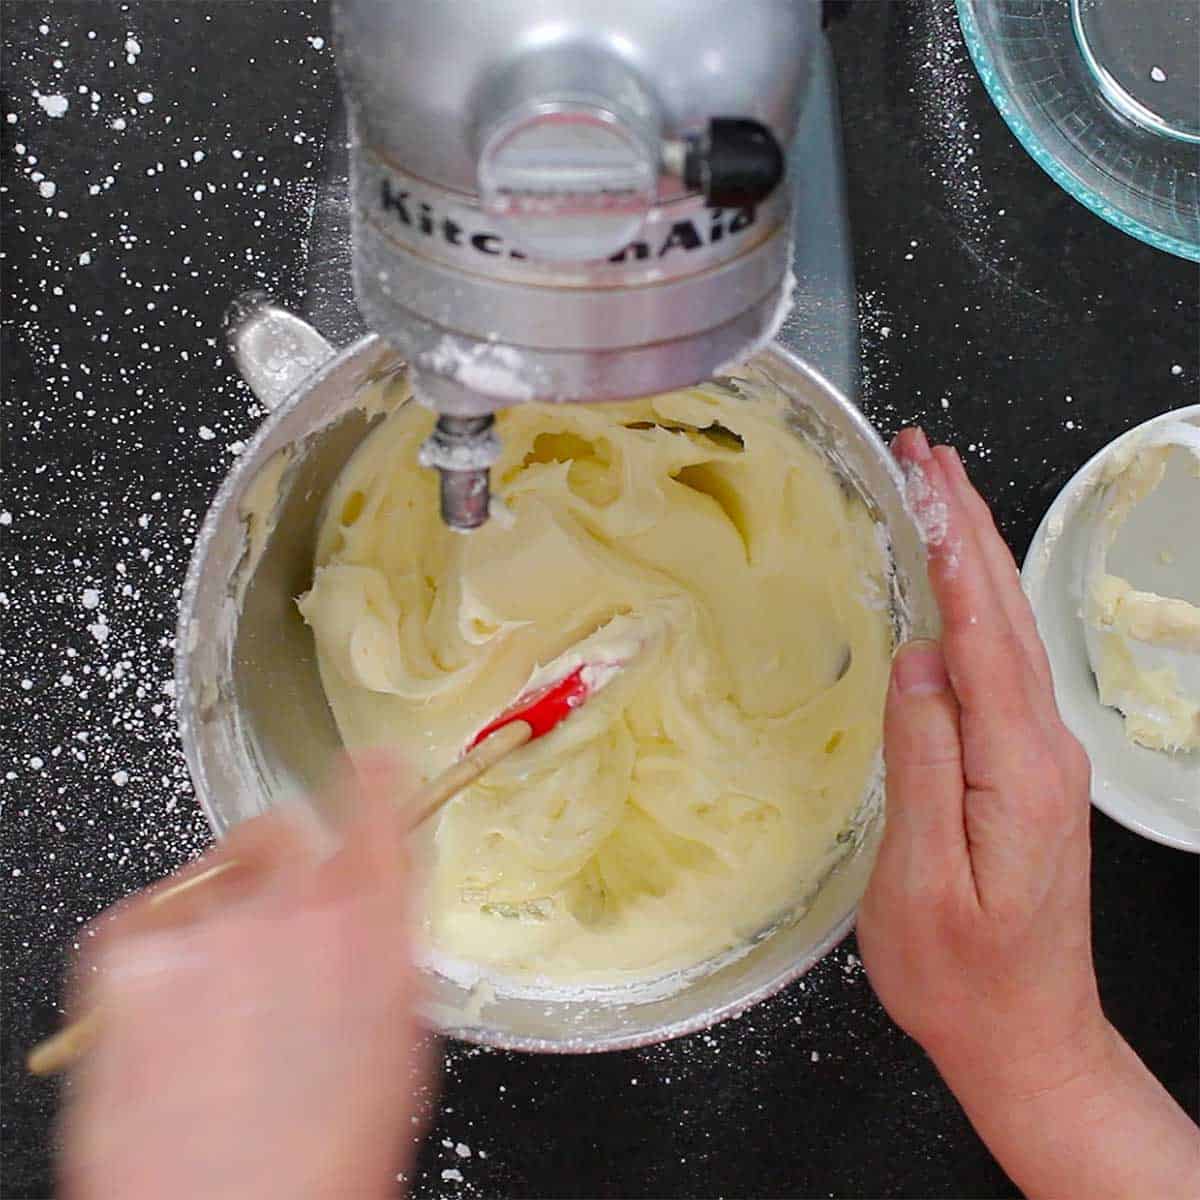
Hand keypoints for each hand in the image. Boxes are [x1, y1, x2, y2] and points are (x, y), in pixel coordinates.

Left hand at [59, 757, 432, 1199]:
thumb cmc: (325, 1155)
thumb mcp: (396, 1038)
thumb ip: (384, 946)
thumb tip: (372, 907)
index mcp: (373, 920)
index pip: (376, 799)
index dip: (373, 775)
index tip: (371, 763)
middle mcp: (294, 902)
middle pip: (283, 824)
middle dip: (282, 853)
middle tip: (270, 913)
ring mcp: (211, 922)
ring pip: (216, 872)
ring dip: (223, 909)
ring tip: (219, 999)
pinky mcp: (133, 953)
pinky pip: (150, 915)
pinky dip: (162, 946)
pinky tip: (177, 1011)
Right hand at [859, 429, 1198, 1198]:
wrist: (1028, 1036)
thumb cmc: (960, 975)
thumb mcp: (920, 881)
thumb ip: (925, 764)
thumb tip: (917, 662)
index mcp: (1016, 768)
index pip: (982, 630)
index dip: (952, 548)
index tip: (924, 479)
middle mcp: (1042, 748)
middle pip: (1005, 612)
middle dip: (968, 523)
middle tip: (928, 454)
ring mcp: (1042, 757)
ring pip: (1009, 631)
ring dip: (975, 553)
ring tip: (940, 493)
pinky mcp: (1029, 769)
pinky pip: (1002, 664)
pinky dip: (977, 604)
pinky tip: (956, 585)